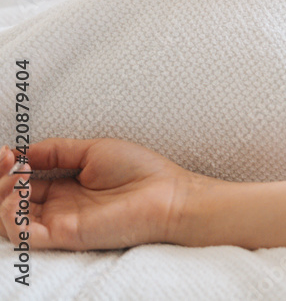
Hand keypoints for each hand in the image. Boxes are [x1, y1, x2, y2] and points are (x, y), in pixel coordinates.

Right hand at [0, 139, 198, 250]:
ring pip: (11, 222)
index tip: (7, 151)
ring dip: (3, 198)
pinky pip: (26, 235)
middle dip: (1, 181)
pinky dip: (13, 217)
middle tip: (7, 162)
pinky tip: (22, 195)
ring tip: (18, 178)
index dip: (9, 168)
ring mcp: (61, 223)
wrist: (169, 194)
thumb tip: (26, 149)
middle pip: (12, 203)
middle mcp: (60, 207)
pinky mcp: (66, 235)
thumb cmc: (142, 171)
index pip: (24, 183)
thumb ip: (58, 150)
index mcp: (67, 188)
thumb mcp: (94, 150)